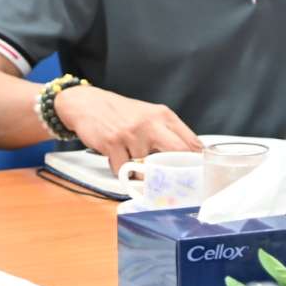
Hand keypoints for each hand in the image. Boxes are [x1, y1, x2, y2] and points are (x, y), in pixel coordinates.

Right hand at [51, 86, 202, 173]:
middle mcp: (150, 123)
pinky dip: (121, 170)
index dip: (197, 163)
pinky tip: (116, 158)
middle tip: (175, 182)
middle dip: (178, 172)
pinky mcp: (113, 143)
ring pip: (147, 168)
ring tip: (132, 160)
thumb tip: (190, 158)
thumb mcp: (150, 115)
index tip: (198, 175)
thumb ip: (169, 133)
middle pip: (178, 154)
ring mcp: (131, 133)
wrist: (88, 103)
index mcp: (164, 116)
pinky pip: (124, 170)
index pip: (191, 143)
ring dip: (140, 171)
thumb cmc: (121, 113)